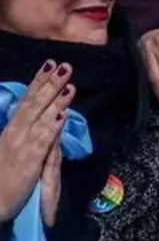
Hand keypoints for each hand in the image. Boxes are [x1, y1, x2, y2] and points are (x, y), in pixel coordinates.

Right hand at [0, 61, 74, 223]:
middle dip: (50, 83)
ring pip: (41, 117)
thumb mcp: (8, 148)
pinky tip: (63, 114)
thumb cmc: (0, 176)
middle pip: (34, 103)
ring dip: (56, 100)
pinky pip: (44, 140)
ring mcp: (22, 146)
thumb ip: (22, 131)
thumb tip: (40, 114)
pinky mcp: (30, 161)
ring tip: (70, 84)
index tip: (49, 65)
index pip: (26, 100)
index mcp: (10, 129)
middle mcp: (15, 133)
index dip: (38, 82)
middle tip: (65, 65)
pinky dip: (53, 126)